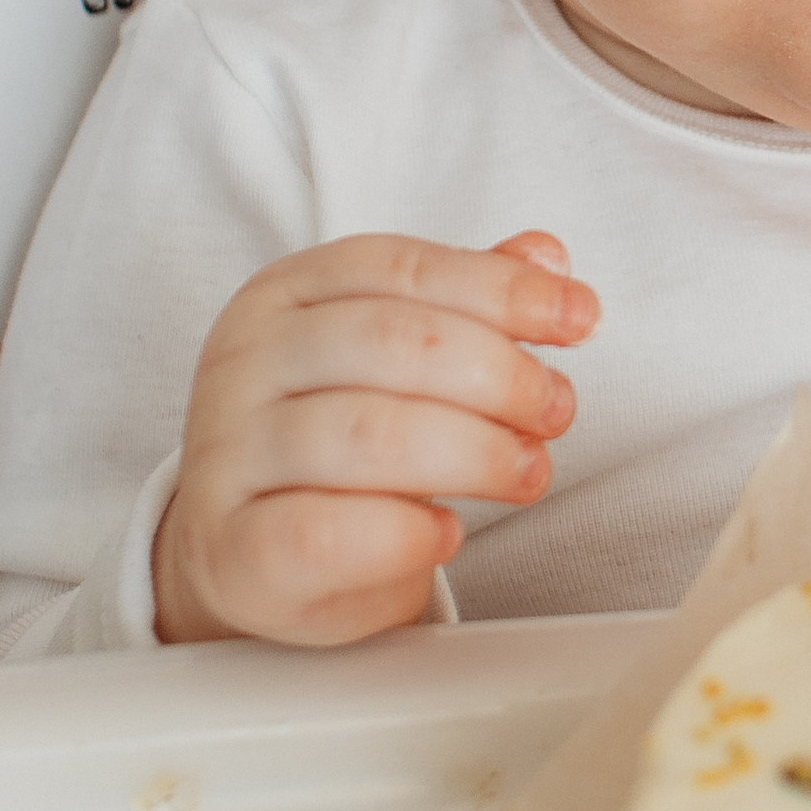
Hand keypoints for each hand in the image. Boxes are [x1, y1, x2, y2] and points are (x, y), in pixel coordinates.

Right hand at [154, 231, 598, 645]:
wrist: (248, 554)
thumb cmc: (337, 442)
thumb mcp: (396, 359)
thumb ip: (466, 303)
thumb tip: (547, 256)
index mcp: (283, 292)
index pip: (402, 268)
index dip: (502, 290)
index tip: (580, 319)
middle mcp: (244, 361)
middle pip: (393, 341)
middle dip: (500, 374)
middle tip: (557, 409)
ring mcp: (229, 453)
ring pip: (370, 434)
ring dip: (477, 452)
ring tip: (528, 471)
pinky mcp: (234, 548)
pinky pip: (329, 533)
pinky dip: (408, 532)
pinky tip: (446, 532)